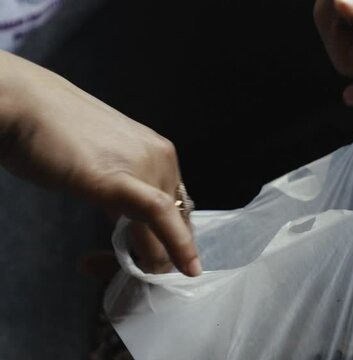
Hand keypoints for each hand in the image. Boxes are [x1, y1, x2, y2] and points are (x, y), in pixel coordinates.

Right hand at [0, 51, 200, 276]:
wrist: (22, 104)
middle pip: (174, 225)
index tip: (123, 259)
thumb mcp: (100, 167)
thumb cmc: (50, 134)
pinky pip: (160, 217)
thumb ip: (120, 190)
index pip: (175, 212)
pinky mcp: (121, 180)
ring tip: (94, 264)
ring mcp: (145, 167)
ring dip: (141, 261)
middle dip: (149, 255)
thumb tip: (125, 220)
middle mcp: (162, 159)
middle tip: (101, 266)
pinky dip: (177, 248)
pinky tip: (187, 271)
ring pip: (165, 231)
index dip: (161, 243)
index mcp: (159, 155)